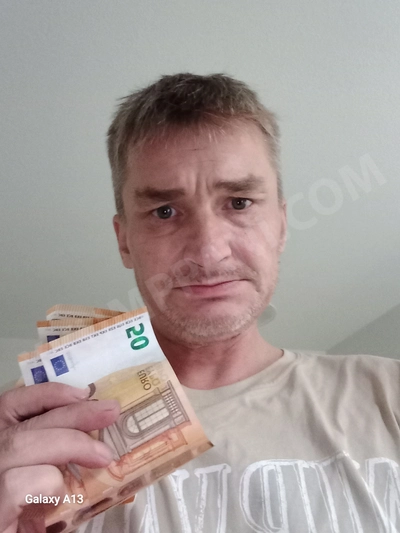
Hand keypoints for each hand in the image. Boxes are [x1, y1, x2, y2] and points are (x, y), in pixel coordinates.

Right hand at [0, 383, 119, 532]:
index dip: (47, 394)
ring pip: (20, 444)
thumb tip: (96, 437)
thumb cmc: (28, 520)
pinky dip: (47, 482)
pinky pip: (16, 483)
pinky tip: (61, 495)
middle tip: (110, 412)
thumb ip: (55, 457)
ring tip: (103, 456)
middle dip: (73, 413)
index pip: (11, 405)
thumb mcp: (42, 484)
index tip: (82, 393)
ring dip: (70, 444)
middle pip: (23, 423)